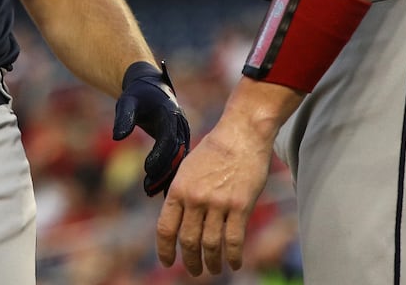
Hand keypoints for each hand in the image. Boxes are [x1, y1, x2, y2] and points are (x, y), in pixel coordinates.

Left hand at [112, 60, 190, 195]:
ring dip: (167, 177)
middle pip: (176, 153)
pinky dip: (171, 175)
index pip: (168, 138)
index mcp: (171, 114)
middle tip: (148, 189)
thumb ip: (123, 117)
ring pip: (179, 161)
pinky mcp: (181, 143)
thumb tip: (117, 137)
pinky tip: (161, 191)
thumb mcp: (127, 101)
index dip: (160, 155)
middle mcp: (181, 126)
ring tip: (151, 192)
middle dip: (163, 172)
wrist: (152, 90)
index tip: (147, 169)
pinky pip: (178, 161)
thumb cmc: (137, 95)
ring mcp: (183, 135)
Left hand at [156, 111, 274, 275]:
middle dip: (190, 261)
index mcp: (178, 189)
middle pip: (188, 241)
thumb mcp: (187, 169)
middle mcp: (195, 199)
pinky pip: (234, 240)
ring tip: (213, 269)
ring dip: (211, 262)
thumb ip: (181, 194)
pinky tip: (234, 263)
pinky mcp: (240, 206)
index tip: (168, 262)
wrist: (240, 135)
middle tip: (194, 271)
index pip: (166, 229)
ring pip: (211, 245)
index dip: (165, 250)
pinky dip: (234, 256)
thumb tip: (177, 219)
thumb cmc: (214, 151)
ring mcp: (218, 203)